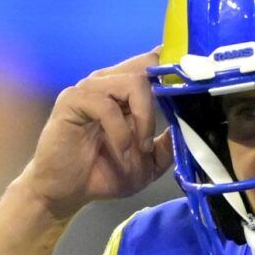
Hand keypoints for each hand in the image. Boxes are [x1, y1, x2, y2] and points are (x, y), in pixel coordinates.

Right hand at [21, 50, 175, 220]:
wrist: (65, 192)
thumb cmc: (102, 174)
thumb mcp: (146, 165)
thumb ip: (166, 147)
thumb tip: (188, 129)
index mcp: (124, 90)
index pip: (150, 62)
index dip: (170, 68)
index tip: (189, 86)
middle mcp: (107, 82)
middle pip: (146, 68)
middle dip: (161, 102)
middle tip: (155, 137)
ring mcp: (89, 89)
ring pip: (131, 83)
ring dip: (143, 119)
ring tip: (140, 148)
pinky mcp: (72, 101)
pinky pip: (106, 106)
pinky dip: (120, 131)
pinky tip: (121, 150)